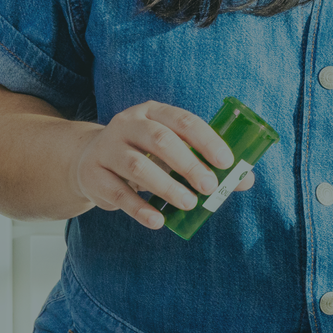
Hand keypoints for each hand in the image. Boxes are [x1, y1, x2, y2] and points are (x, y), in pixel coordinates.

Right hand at [67, 101, 245, 230]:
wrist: (88, 160)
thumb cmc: (143, 154)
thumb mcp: (171, 150)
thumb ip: (204, 162)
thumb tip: (245, 180)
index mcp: (152, 112)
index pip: (183, 120)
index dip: (206, 140)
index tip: (227, 162)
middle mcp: (128, 124)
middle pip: (160, 140)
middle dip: (188, 164)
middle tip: (209, 187)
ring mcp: (107, 148)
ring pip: (137, 166)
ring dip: (166, 186)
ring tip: (189, 204)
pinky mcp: (93, 174)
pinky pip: (118, 192)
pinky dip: (140, 208)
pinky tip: (158, 221)